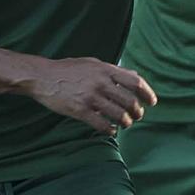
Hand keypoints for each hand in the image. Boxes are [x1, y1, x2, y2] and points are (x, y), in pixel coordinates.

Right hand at [29, 57, 156, 134]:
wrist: (43, 77)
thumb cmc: (69, 70)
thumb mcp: (93, 63)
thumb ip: (114, 71)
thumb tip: (135, 77)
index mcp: (105, 70)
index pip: (135, 82)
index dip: (147, 94)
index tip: (152, 102)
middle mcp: (100, 83)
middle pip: (130, 101)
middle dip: (138, 112)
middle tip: (138, 116)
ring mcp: (90, 97)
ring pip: (119, 115)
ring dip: (126, 122)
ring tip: (125, 124)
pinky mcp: (80, 111)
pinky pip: (102, 125)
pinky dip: (110, 130)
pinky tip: (111, 130)